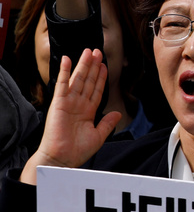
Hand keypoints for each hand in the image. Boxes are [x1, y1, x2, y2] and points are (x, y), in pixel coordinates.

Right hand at [22, 50, 120, 181]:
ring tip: (89, 52)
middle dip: (93, 66)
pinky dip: (64, 72)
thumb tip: (117, 113)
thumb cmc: (77, 151)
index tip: (105, 66)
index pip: (96, 90)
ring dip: (83, 65)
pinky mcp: (58, 103)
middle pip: (88, 81)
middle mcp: (78, 104)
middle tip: (98, 51)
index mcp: (87, 111)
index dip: (101, 77)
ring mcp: (68, 103)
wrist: (62, 159)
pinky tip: (67, 60)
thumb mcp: (99, 136)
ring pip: (78, 79)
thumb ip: (107, 123)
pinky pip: (62, 84)